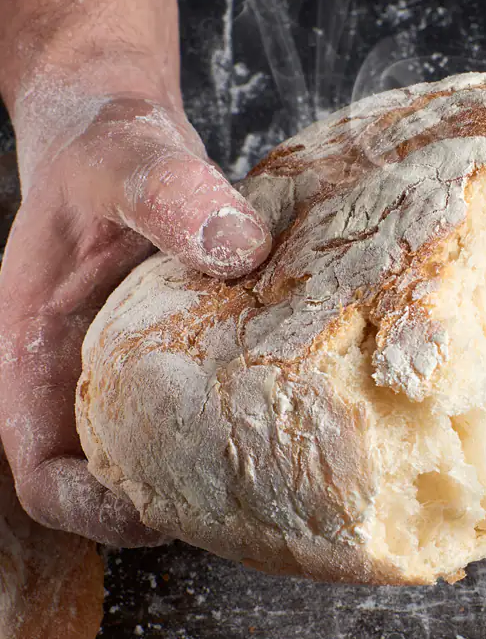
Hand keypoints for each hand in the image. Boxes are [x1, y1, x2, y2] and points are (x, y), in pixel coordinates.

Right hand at [0, 85, 271, 545]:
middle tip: (257, 496)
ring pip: (164, 456)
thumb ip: (169, 193)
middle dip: (174, 504)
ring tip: (287, 462)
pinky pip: (205, 408)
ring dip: (215, 471)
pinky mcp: (178, 355)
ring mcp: (129, 371)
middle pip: (113, 484)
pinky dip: (243, 418)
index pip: (42, 473)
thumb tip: (237, 245)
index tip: (165, 507)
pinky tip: (301, 405)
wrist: (120, 129)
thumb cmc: (101, 147)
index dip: (94, 509)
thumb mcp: (125, 159)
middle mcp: (79, 377)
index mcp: (31, 355)